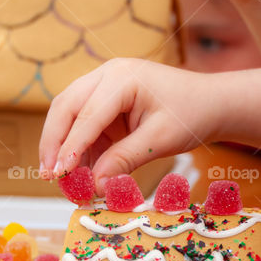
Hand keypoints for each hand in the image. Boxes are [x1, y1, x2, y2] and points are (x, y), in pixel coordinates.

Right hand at [38, 58, 216, 187]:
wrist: (211, 104)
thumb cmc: (191, 116)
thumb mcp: (160, 141)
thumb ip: (125, 159)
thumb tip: (95, 185)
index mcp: (123, 78)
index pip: (87, 114)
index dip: (70, 146)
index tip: (59, 173)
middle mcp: (107, 75)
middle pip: (65, 107)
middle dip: (54, 143)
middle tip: (49, 176)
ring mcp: (104, 86)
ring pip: (68, 114)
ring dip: (62, 146)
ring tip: (62, 180)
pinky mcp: (105, 102)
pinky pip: (83, 124)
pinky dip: (79, 148)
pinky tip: (79, 172)